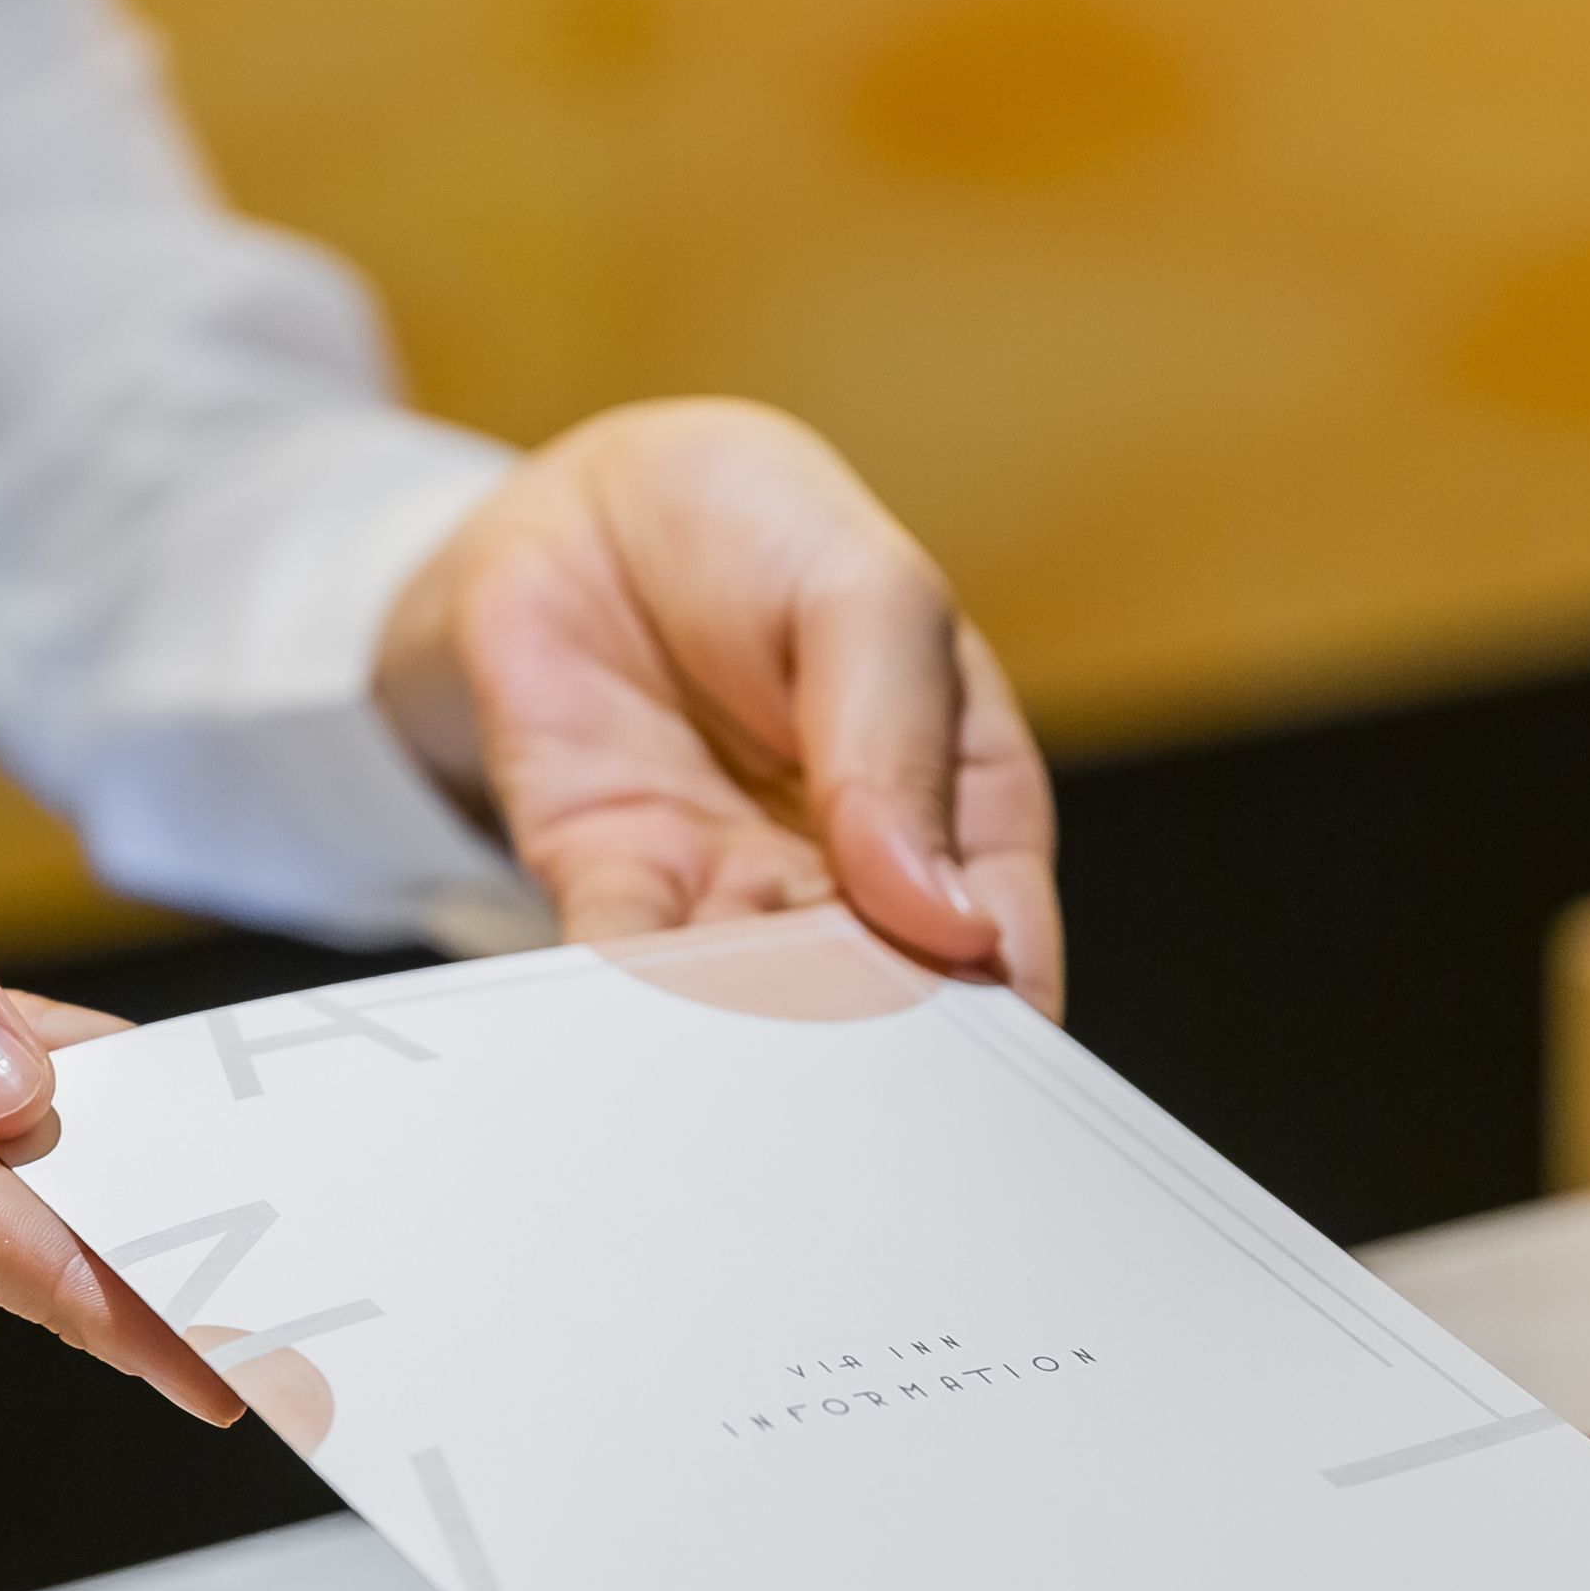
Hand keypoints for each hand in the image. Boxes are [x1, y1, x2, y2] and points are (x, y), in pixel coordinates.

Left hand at [378, 398, 1059, 1014]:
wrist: (586, 506)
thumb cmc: (760, 530)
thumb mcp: (871, 595)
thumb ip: (900, 745)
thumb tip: (944, 913)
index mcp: (961, 802)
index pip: (1002, 932)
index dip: (1002, 1004)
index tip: (988, 1061)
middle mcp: (854, 874)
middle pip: (881, 997)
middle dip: (873, 1050)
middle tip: (858, 1084)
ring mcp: (733, 890)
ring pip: (754, 999)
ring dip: (749, 1037)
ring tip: (746, 1062)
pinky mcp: (617, 887)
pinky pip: (624, 965)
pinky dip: (628, 1001)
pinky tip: (632, 1024)